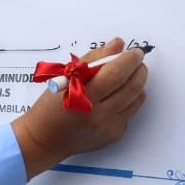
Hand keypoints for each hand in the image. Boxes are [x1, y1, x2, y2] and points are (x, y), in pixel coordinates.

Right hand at [12, 37, 147, 177]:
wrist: (45, 139)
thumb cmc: (49, 107)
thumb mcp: (64, 78)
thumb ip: (92, 59)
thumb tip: (117, 44)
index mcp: (82, 96)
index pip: (116, 73)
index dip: (129, 60)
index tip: (134, 52)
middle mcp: (99, 113)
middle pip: (132, 86)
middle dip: (139, 70)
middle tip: (136, 62)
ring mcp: (109, 126)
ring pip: (137, 99)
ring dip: (137, 84)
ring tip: (129, 77)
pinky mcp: (114, 135)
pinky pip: (130, 112)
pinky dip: (128, 100)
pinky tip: (116, 97)